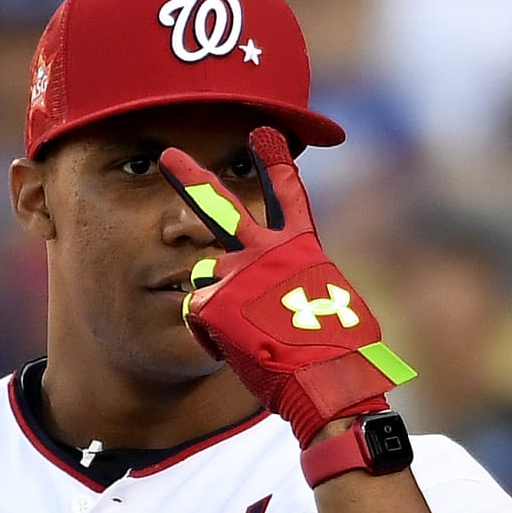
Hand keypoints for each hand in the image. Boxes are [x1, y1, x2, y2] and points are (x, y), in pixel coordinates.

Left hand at [158, 127, 416, 446]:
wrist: (326, 377)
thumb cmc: (341, 354)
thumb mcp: (335, 307)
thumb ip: (305, 287)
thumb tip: (300, 301)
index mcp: (302, 248)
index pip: (287, 197)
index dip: (274, 165)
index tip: (262, 134)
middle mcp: (265, 251)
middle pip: (220, 210)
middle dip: (193, 181)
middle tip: (170, 158)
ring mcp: (236, 274)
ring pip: (207, 278)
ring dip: (221, 303)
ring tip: (252, 330)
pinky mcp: (213, 301)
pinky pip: (197, 315)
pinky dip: (212, 335)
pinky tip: (237, 350)